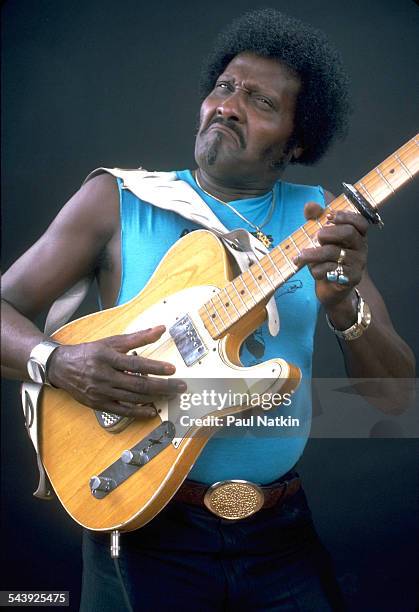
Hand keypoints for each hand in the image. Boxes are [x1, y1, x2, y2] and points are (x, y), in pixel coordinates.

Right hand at [47, 325, 185, 416]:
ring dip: (154, 398)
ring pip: (133, 399)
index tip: (172, 369)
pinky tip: (152, 410)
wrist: (62, 367)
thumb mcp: (112, 341)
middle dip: (162, 386)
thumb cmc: (91, 352)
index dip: (155, 368)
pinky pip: (122, 411)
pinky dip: (139, 412)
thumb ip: (138, 337)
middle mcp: (104, 376)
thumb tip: (161, 329)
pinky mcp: (99, 405)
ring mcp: (101, 392)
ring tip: (170, 395)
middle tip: (180, 386)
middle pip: (138, 384)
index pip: (136, 364)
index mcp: (107, 357)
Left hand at [294, 202, 368, 319]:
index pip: (360, 222)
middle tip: (317, 236)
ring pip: (336, 253)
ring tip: (301, 255)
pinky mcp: (352, 278)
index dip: (346, 216)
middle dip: (330, 232)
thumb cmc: (326, 259)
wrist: (330, 288)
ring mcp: (358, 264)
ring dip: (315, 254)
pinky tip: (312, 271)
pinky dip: (319, 270)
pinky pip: (333, 271)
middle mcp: (361, 248)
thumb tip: (310, 205)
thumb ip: (316, 220)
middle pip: (349, 233)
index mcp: (357, 235)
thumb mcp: (320, 239)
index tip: (329, 215)